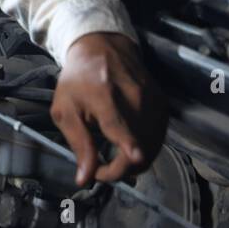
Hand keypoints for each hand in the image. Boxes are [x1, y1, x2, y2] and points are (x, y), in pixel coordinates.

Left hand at [51, 31, 167, 186]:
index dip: (130, 145)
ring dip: (136, 162)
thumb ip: (78, 144)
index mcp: (104, 97)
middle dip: (123, 169)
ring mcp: (152, 101)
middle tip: (103, 171)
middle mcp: (134, 99)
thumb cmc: (78, 80)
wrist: (102, 49)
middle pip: (142, 146)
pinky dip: (146, 149)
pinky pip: (159, 137)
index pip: (121, 124)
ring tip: (114, 161)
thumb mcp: (65, 110)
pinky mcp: (163, 104)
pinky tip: (129, 147)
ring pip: (153, 146)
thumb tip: (85, 179)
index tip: (133, 159)